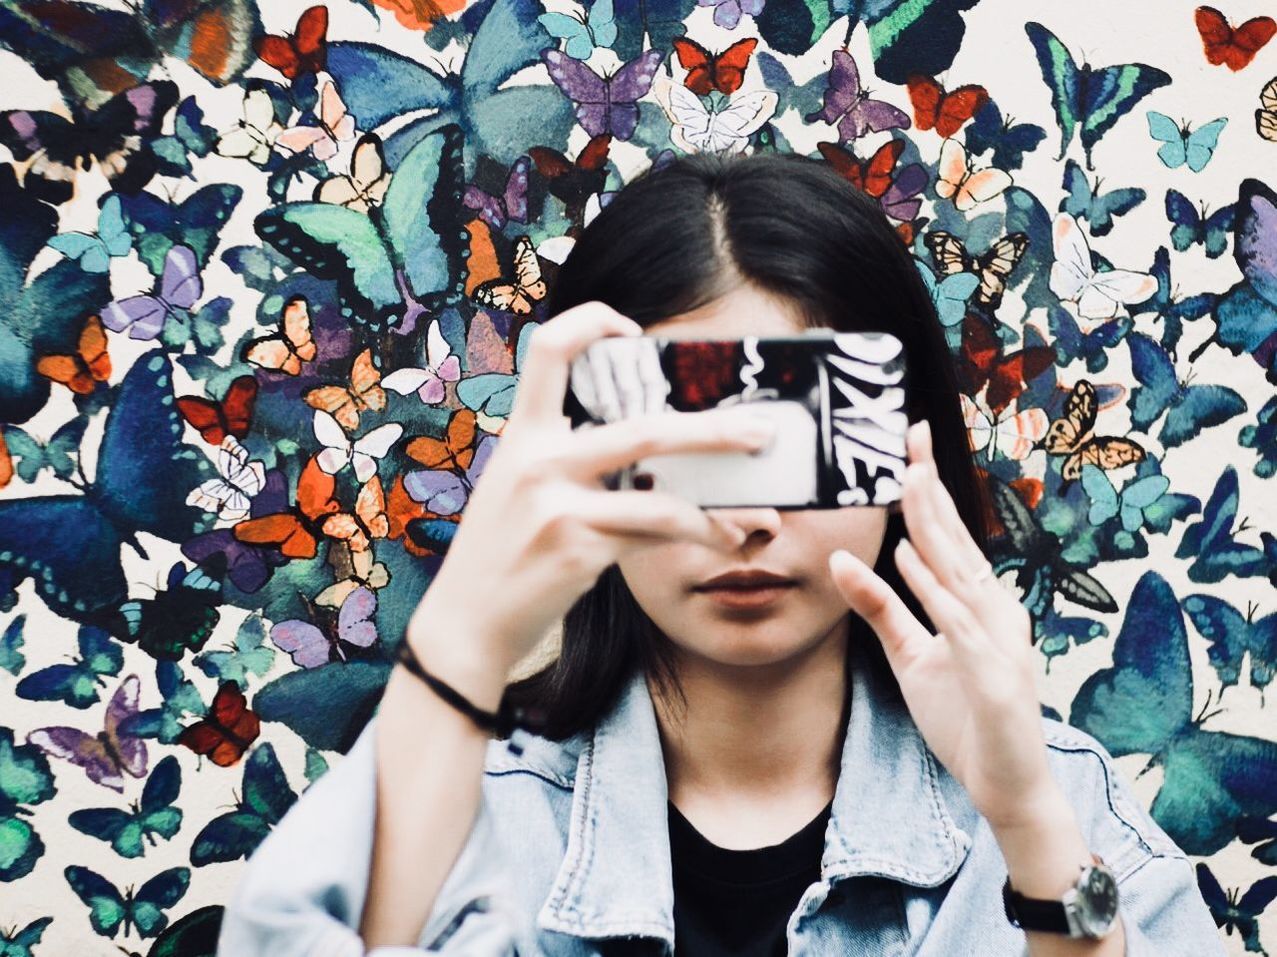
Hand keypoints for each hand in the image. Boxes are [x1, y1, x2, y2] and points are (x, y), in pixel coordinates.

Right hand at [405, 301, 777, 697]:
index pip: (549, 348)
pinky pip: (655, 534)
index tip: (632, 330)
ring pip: (661, 491)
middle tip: (762, 431)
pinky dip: (699, 538)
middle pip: (643, 427)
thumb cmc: (500, 556)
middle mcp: (537, 460)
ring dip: (721, 500)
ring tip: (763, 510)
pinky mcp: (576, 549)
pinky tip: (725, 543)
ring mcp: (557, 505)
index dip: (592, 321)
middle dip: (713, 430)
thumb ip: (565, 460)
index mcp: (522, 435)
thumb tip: (648, 451)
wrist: (465, 623)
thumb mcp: (517, 489)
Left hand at [827, 418, 1060, 830]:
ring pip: (959, 571)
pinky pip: (958, 625)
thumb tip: (840, 558)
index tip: (907, 444)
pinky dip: (933, 590)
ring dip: (932, 524)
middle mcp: (994, 610)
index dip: (927, 490)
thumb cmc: (964, 716)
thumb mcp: (909, 655)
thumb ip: (879, 607)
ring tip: (907, 478)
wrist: (1006, 785)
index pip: (946, 537)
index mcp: (976, 603)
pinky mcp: (994, 676)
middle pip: (955, 539)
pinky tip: (909, 559)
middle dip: (931, 486)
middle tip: (909, 434)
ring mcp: (999, 640)